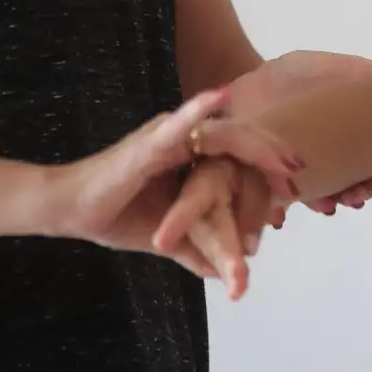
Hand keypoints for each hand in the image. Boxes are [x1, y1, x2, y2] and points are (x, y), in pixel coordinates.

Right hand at [39, 87, 300, 296]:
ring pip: (217, 138)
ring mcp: (166, 138)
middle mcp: (183, 141)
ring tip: (280, 155)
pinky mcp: (146, 144)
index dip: (269, 163)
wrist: (71, 212)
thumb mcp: (169, 236)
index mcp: (190, 156)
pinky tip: (219, 98)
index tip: (300, 180)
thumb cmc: (116, 214)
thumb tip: (223, 274)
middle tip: (300, 170)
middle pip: (238, 141)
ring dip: (251, 143)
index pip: (239, 155)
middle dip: (272, 154)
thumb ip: (198, 248)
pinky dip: (197, 110)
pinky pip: (176, 125)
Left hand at [232, 50, 371, 214]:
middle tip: (356, 197)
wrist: (258, 77)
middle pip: (346, 187)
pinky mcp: (267, 175)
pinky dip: (280, 208)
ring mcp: (296, 172)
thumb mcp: (346, 69)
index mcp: (347, 142)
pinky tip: (283, 214)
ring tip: (327, 205)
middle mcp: (326, 162)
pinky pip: (275, 198)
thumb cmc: (304, 75)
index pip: (369, 168)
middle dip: (353, 195)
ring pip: (315, 197)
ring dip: (323, 204)